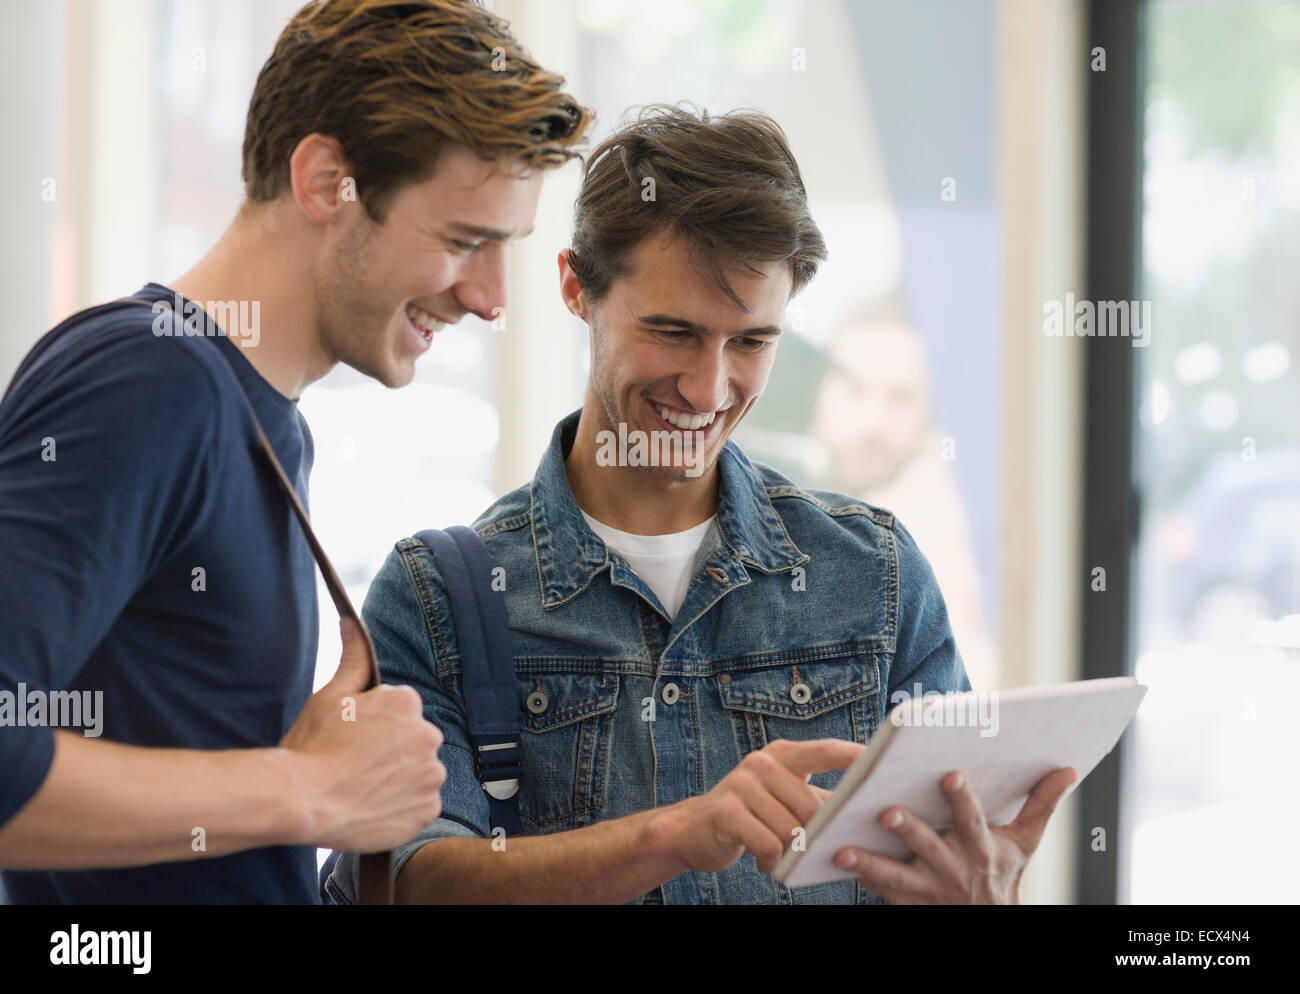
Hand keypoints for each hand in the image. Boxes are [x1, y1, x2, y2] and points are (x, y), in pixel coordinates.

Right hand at [279, 617, 445, 851]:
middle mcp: (428, 735)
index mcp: (408, 703)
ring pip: (420, 772)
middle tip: (356, 764)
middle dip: (392, 750)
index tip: (353, 738)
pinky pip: (421, 804)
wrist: (302, 801)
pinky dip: (403, 807)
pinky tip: (374, 805)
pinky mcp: (427, 810)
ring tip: (364, 787)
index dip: (375, 725)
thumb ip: (352, 659)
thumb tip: (352, 622)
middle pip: (413, 740)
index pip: (401, 710)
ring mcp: (430, 775)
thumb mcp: (330, 696)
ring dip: (400, 779)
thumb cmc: (312, 746)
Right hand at [654, 738, 862, 873]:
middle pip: (812, 805)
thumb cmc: (752, 815)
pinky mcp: (727, 811)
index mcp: (783, 754)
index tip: (885, 761)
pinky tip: (765, 861)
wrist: (696, 829)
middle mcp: (762, 762)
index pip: (826, 750)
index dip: (854, 756)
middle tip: (815, 848)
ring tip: (782, 855)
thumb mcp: (785, 799)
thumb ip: (819, 799)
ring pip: (791, 829)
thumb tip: (866, 809)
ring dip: (791, 851)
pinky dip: (771, 860)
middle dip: (818, 834)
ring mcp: (742, 784)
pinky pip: (768, 844)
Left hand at [833, 766, 1077, 903]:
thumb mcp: (1024, 843)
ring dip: (869, 864)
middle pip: (929, 847)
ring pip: (895, 875)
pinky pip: (878, 891)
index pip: (972, 821)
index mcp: (980, 848)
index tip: (951, 775)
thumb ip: (1042, 803)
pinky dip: (858, 877)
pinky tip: (832, 860)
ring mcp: (926, 890)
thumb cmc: (1003, 874)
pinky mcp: (905, 904)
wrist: (989, 922)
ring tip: (844, 850)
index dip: (962, 799)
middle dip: (909, 829)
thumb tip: (1069, 768)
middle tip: (886, 812)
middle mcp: (953, 869)